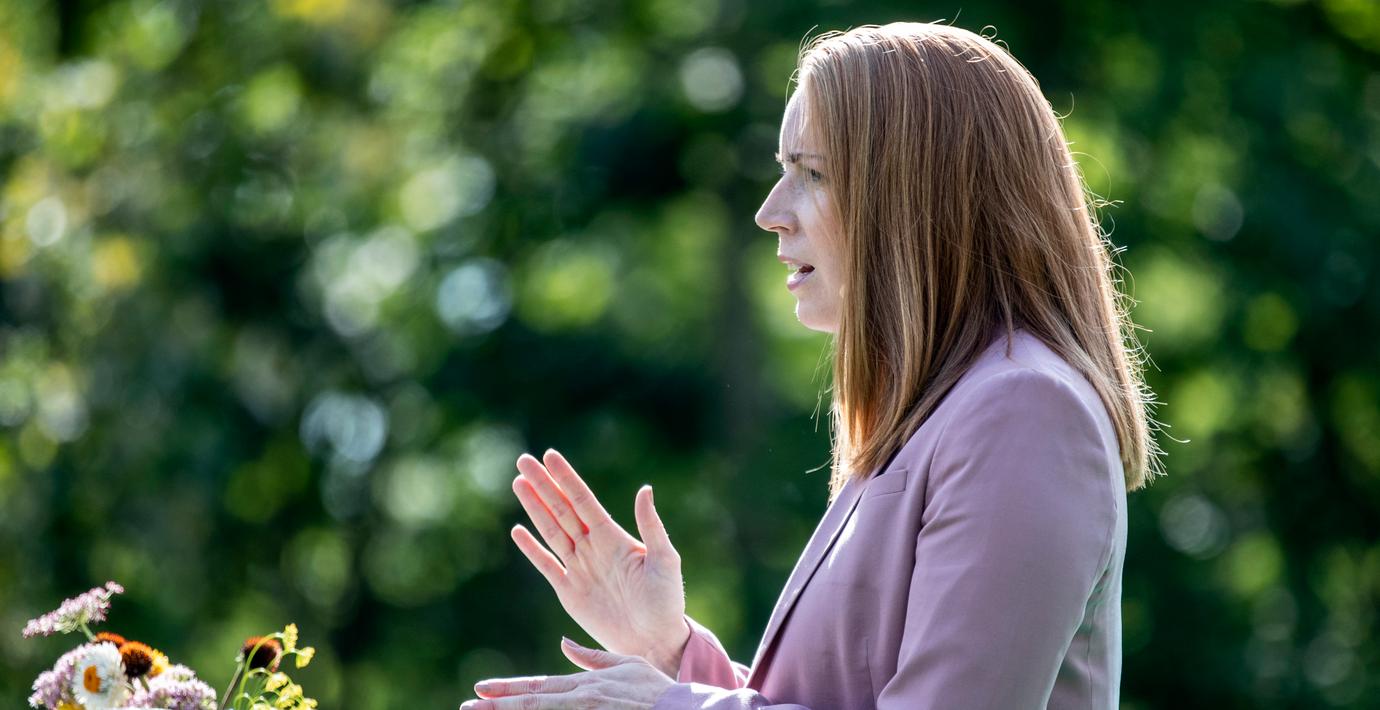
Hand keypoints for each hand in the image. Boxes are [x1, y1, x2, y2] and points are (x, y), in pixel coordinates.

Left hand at [461, 637, 675, 708]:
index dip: (507, 689)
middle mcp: (582, 699)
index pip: (538, 686)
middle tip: (468, 708)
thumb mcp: (625, 666)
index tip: (480, 690)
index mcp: (585, 684)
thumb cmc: (657, 690)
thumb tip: (564, 644)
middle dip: (497, 707)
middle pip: (531, 703)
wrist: (683, 709)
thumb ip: (591, 658)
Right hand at [509, 449, 690, 676]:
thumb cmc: (667, 600)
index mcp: (613, 537)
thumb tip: (645, 489)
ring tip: (518, 484)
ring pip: (551, 531)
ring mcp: (579, 568)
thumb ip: (651, 526)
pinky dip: (532, 549)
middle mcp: (593, 548)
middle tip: (523, 461)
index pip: (583, 501)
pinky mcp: (569, 592)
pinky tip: (518, 530)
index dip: (566, 479)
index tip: (550, 456)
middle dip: (543, 485)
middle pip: (561, 510)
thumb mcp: (664, 560)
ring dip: (534, 508)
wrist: (655, 641)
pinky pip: (546, 565)